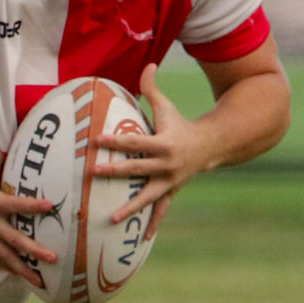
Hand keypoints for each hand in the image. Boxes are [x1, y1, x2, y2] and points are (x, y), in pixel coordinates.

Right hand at [0, 147, 55, 286]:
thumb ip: (0, 154)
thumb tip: (15, 134)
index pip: (17, 205)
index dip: (33, 206)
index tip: (50, 207)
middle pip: (16, 240)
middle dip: (35, 250)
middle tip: (53, 258)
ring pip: (6, 257)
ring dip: (24, 269)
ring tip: (40, 281)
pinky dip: (9, 268)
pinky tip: (22, 276)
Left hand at [94, 64, 211, 237]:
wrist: (210, 147)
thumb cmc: (181, 124)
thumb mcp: (168, 107)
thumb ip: (153, 88)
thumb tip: (148, 63)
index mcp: (163, 143)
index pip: (133, 142)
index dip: (114, 141)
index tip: (94, 141)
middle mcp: (166, 165)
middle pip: (136, 170)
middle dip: (114, 173)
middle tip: (92, 175)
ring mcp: (169, 182)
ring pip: (147, 197)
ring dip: (130, 208)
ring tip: (112, 218)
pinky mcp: (171, 192)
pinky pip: (160, 211)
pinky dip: (152, 224)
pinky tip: (141, 239)